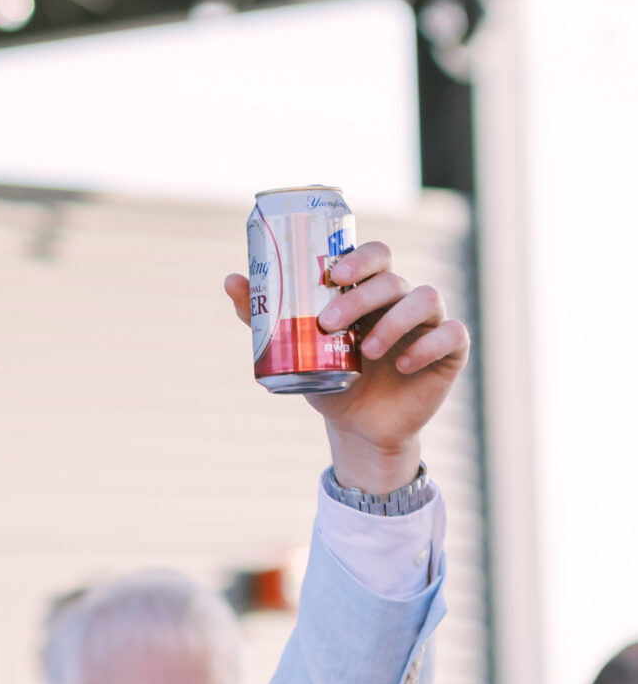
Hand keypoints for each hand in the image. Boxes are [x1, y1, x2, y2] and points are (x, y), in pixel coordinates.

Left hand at [225, 239, 468, 494]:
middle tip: (328, 323)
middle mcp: (402, 300)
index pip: (376, 255)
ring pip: (426, 298)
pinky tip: (403, 365)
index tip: (332, 273)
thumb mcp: (295, 350)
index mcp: (369, 292)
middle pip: (393, 279)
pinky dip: (427, 346)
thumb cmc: (329, 380)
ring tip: (365, 351)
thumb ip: (265, 317)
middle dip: (360, 297)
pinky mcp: (450, 351)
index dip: (360, 257)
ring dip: (393, 321)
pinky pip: (452, 334)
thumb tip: (231, 279)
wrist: (357, 428)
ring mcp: (429, 323)